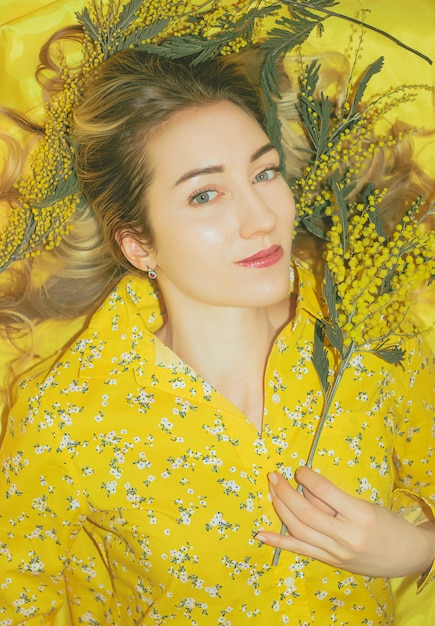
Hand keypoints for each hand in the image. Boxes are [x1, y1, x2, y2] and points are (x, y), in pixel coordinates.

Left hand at [255, 467, 434, 577]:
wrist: (406, 555)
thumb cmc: (387, 524)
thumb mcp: (365, 505)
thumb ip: (334, 498)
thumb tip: (304, 486)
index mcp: (360, 516)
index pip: (326, 492)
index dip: (308, 478)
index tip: (299, 470)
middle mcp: (347, 537)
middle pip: (306, 513)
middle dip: (285, 492)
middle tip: (274, 476)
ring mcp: (336, 553)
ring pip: (299, 530)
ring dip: (280, 509)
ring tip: (271, 491)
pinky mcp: (330, 561)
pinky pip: (300, 550)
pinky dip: (279, 542)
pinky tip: (261, 534)